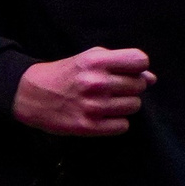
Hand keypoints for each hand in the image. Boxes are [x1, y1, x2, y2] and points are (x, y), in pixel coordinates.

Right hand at [14, 47, 152, 135]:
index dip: (138, 66)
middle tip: (115, 88)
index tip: (130, 71)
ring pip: (134, 106)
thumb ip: (121, 64)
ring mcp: (94, 106)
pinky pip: (123, 126)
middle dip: (131, 86)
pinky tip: (104, 116)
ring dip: (125, 104)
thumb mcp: (90, 59)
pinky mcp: (89, 127)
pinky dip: (117, 122)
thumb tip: (151, 78)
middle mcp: (97, 83)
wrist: (33, 95)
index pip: (140, 61)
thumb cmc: (67, 74)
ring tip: (109, 102)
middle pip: (139, 85)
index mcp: (97, 61)